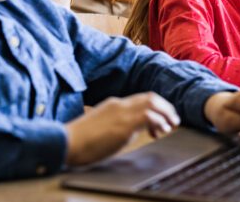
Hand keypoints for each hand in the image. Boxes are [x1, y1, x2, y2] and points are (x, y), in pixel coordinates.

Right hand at [65, 92, 179, 166]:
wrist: (66, 143)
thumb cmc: (80, 140)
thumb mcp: (102, 127)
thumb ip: (118, 124)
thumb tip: (133, 130)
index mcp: (114, 103)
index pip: (141, 99)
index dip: (155, 107)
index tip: (161, 120)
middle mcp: (120, 104)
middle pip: (150, 97)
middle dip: (166, 107)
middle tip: (173, 120)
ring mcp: (122, 113)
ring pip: (152, 103)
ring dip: (166, 113)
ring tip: (171, 124)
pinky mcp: (123, 125)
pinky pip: (148, 116)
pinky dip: (159, 121)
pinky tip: (161, 130)